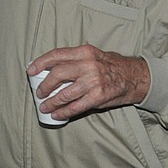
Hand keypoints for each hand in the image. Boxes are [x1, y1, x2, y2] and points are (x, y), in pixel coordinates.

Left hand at [28, 45, 149, 120]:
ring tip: (45, 106)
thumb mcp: (94, 56)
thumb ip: (76, 61)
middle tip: (39, 92)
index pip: (57, 54)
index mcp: (85, 52)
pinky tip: (57, 114)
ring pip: (64, 94)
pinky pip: (75, 107)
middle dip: (44, 85)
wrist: (135, 77)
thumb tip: (52, 70)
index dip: (41, 62)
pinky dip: (63, 112)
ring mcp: (93, 82)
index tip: (31, 70)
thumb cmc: (112, 66)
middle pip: (57, 74)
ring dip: (51, 102)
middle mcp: (88, 65)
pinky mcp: (98, 97)